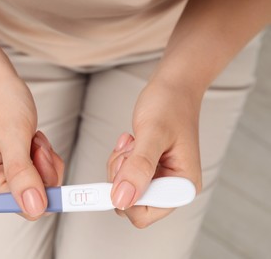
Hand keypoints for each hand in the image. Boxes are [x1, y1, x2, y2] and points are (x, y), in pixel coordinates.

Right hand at [0, 78, 63, 219]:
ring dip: (45, 160)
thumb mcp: (14, 135)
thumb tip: (34, 209)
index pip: (25, 208)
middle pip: (37, 198)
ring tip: (30, 138)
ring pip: (43, 186)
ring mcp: (2, 178)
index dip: (45, 187)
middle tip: (32, 143)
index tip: (44, 158)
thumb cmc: (0, 102)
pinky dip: (45, 158)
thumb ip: (22, 174)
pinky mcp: (14, 171)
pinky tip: (32, 141)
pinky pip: (43, 175)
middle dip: (44, 169)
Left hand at [107, 83, 201, 227]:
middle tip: (130, 151)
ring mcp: (159, 178)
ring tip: (133, 142)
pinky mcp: (148, 169)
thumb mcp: (153, 134)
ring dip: (119, 165)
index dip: (126, 195)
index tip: (119, 169)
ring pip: (122, 189)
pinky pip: (122, 175)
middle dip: (121, 177)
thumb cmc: (170, 104)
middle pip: (129, 203)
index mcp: (182, 185)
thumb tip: (123, 199)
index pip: (145, 214)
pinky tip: (131, 142)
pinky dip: (120, 159)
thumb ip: (139, 167)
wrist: (173, 87)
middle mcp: (171, 186)